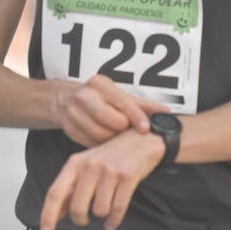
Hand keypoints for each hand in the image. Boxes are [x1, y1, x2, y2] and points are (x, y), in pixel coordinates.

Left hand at [38, 128, 165, 229]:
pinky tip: (111, 222)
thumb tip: (55, 215)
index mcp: (75, 163)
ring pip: (99, 210)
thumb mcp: (85, 167)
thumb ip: (70, 189)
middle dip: (80, 220)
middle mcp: (90, 166)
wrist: (141, 139)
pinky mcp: (128, 176)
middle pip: (77, 207)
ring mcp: (110, 171)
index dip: (48, 215)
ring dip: (102, 216)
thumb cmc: (110, 157)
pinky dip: (114, 221)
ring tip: (105, 209)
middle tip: (85, 220)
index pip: (55, 193)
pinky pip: (118, 209)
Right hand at [52, 74, 168, 147]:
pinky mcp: (68, 129)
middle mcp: (85, 96)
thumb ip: (142, 105)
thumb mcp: (119, 96)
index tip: (145, 129)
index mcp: (100, 84)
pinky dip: (101, 145)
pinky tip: (106, 143)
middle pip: (111, 120)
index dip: (136, 117)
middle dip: (122, 129)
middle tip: (127, 131)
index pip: (122, 102)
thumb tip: (165, 112)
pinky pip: (90, 143)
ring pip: (100, 134)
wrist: (64, 99)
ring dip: (112, 140)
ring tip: (118, 138)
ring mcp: (74, 112)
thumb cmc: (99, 98)